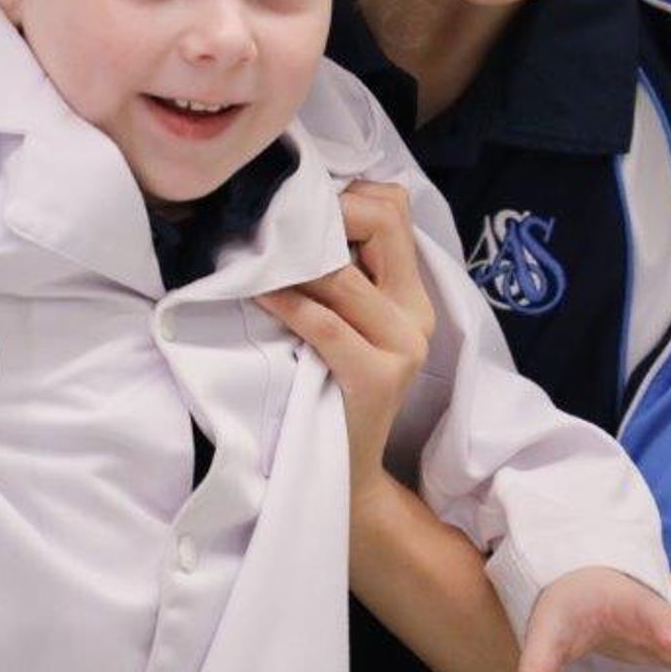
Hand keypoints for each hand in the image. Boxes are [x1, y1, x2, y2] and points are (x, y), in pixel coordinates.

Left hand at [256, 181, 436, 491]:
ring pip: (343, 275)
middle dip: (325, 214)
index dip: (348, 196)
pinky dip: (288, 304)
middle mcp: (416, 314)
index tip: (302, 212)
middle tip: (278, 230)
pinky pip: (327, 324)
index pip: (396, 207)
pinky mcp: (378, 378)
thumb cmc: (328, 390)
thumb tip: (296, 212)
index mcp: (412, 295)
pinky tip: (261, 297)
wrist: (343, 475)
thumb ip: (342, 275)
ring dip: (291, 264)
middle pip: (383, 221)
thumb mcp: (346, 325)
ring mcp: (403, 347)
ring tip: (254, 262)